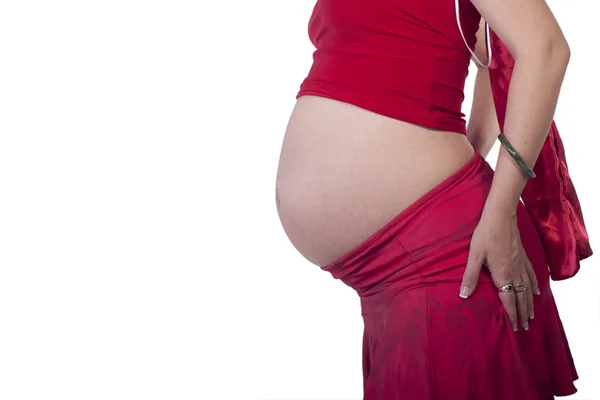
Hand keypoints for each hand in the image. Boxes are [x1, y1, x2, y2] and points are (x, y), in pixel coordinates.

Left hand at [459, 209, 539, 330]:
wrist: (501, 217)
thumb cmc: (485, 236)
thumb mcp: (474, 256)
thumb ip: (470, 276)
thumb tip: (463, 295)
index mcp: (503, 275)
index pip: (509, 300)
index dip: (512, 315)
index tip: (515, 328)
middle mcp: (515, 273)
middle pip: (521, 298)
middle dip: (522, 313)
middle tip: (525, 327)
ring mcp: (521, 265)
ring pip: (528, 289)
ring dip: (529, 303)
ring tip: (531, 315)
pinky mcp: (524, 257)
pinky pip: (532, 275)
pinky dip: (534, 286)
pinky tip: (536, 291)